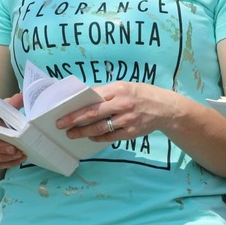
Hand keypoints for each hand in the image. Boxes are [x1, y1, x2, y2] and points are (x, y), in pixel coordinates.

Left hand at [58, 81, 172, 140]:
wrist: (164, 107)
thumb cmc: (140, 94)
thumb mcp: (124, 86)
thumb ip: (105, 92)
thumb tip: (84, 97)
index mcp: (118, 90)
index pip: (92, 99)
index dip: (75, 108)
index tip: (61, 113)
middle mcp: (122, 104)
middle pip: (93, 114)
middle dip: (74, 121)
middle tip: (60, 126)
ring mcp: (127, 120)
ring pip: (100, 128)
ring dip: (83, 132)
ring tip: (72, 135)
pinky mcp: (132, 132)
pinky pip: (110, 137)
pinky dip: (98, 137)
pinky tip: (91, 137)